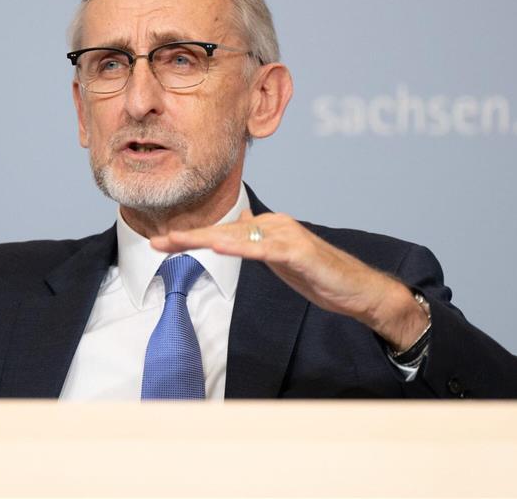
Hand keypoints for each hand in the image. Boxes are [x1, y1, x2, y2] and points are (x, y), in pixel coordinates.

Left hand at [149, 210, 428, 350]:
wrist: (360, 291)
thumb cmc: (321, 276)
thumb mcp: (282, 258)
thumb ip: (259, 243)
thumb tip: (239, 225)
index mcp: (268, 227)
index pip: (223, 230)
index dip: (191, 236)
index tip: (162, 243)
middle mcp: (275, 225)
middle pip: (224, 229)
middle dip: (188, 237)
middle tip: (156, 243)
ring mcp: (288, 236)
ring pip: (238, 235)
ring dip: (205, 238)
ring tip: (176, 241)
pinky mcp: (300, 252)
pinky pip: (264, 248)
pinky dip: (239, 246)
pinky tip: (218, 246)